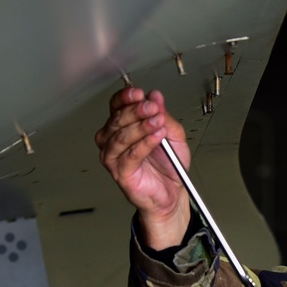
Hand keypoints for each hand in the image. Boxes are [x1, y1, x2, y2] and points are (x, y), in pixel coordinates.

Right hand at [95, 86, 190, 247]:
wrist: (172, 192)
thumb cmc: (168, 165)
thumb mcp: (173, 134)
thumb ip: (164, 115)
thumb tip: (156, 96)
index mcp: (123, 126)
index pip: (117, 106)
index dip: (126, 97)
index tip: (140, 94)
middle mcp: (114, 140)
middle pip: (117, 119)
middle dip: (137, 110)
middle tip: (153, 107)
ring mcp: (114, 157)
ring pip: (121, 136)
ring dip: (141, 126)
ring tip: (157, 122)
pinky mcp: (120, 172)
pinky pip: (129, 155)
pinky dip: (144, 144)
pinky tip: (156, 137)